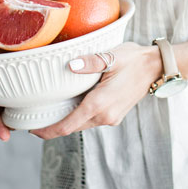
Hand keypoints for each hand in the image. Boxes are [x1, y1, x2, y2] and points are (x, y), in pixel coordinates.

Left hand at [29, 41, 161, 139]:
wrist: (156, 66)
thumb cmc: (133, 59)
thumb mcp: (111, 57)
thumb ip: (90, 62)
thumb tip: (71, 66)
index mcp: (99, 104)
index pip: (67, 126)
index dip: (47, 131)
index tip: (31, 130)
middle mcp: (105, 116)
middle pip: (72, 127)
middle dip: (53, 126)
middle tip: (34, 118)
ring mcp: (111, 118)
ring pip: (82, 124)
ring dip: (67, 120)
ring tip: (50, 111)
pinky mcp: (115, 115)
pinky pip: (92, 120)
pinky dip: (79, 116)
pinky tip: (73, 104)